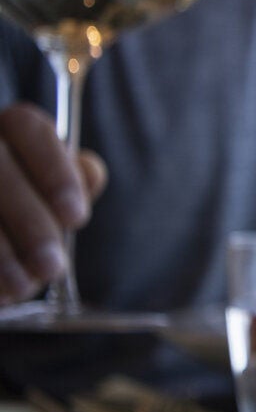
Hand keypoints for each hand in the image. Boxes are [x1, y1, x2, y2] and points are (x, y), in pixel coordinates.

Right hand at [0, 102, 106, 302]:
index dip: (56, 171)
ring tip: (22, 285)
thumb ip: (67, 185)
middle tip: (52, 266)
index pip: (27, 126)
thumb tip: (90, 171)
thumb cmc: (14, 225)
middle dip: (30, 222)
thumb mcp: (42, 202)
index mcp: (1, 132)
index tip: (76, 217)